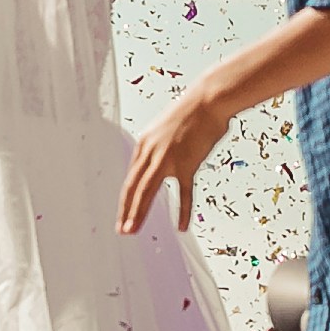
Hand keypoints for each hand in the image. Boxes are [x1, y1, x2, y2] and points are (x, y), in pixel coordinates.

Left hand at [118, 89, 226, 233]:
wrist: (208, 100)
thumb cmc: (192, 114)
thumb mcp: (167, 130)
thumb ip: (159, 148)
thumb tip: (158, 165)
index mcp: (144, 144)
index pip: (131, 178)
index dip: (126, 199)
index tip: (123, 215)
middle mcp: (151, 151)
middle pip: (132, 186)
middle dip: (125, 210)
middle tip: (122, 229)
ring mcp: (167, 158)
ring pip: (147, 190)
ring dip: (138, 212)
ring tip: (133, 229)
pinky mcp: (187, 163)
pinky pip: (183, 193)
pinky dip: (182, 211)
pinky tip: (182, 226)